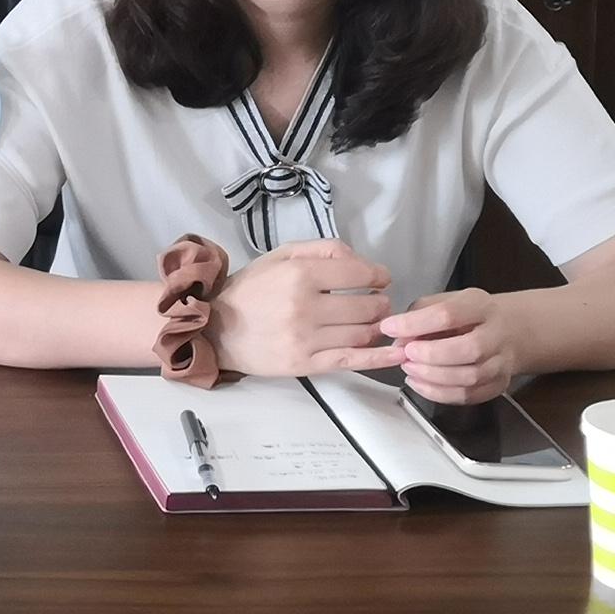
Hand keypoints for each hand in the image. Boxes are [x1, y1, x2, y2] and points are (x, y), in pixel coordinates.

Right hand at [207, 240, 396, 378]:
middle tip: (378, 302)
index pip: (358, 273)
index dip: (378, 275)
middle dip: (380, 302)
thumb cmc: (251, 289)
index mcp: (299, 274)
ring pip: (363, 333)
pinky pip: (352, 360)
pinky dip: (379, 359)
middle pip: (366, 306)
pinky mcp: (306, 364)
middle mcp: (305, 307)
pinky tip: (396, 354)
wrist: (218, 329)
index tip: (380, 278)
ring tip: (375, 321)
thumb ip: (322, 249)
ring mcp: (306, 339)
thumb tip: (360, 261)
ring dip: (378, 326)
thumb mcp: (281, 255)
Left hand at [376, 289, 522, 403]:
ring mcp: (500, 363)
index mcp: (481, 306)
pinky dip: (438, 394)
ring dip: (431, 376)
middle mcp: (496, 335)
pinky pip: (467, 396)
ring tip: (410, 368)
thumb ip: (419, 315)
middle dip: (430, 355)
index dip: (415, 323)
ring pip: (469, 378)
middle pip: (468, 349)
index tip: (390, 328)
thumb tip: (397, 338)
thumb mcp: (445, 301)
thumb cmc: (469, 316)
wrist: (508, 331)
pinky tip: (420, 383)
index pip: (448, 314)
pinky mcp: (497, 385)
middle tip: (406, 354)